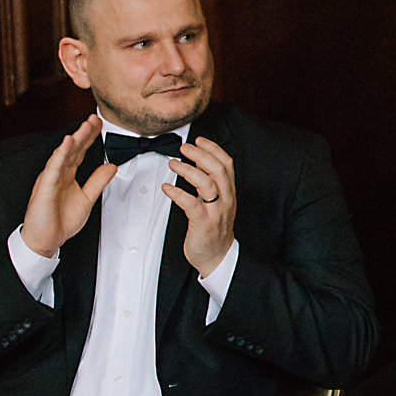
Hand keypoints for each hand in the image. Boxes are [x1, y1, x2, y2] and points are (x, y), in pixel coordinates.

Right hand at [21, 114, 116, 256]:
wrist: (46, 240)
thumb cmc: (60, 221)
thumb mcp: (87, 198)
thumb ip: (98, 181)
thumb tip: (111, 166)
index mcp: (67, 175)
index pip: (80, 152)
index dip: (90, 137)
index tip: (100, 124)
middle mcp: (58, 173)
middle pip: (73, 149)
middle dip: (84, 133)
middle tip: (95, 118)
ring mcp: (50, 179)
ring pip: (64, 154)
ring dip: (75, 139)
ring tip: (85, 126)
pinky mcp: (44, 187)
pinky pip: (53, 167)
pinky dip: (61, 154)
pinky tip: (68, 142)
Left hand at [166, 137, 236, 276]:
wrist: (217, 256)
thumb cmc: (214, 229)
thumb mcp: (217, 202)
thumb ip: (210, 183)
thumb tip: (198, 163)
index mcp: (229, 192)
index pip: (227, 163)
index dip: (213, 148)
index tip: (199, 140)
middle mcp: (226, 199)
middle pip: (218, 169)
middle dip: (200, 154)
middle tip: (184, 147)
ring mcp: (216, 212)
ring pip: (207, 184)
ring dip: (188, 170)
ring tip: (173, 164)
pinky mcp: (203, 223)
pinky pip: (191, 204)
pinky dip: (177, 193)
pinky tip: (167, 188)